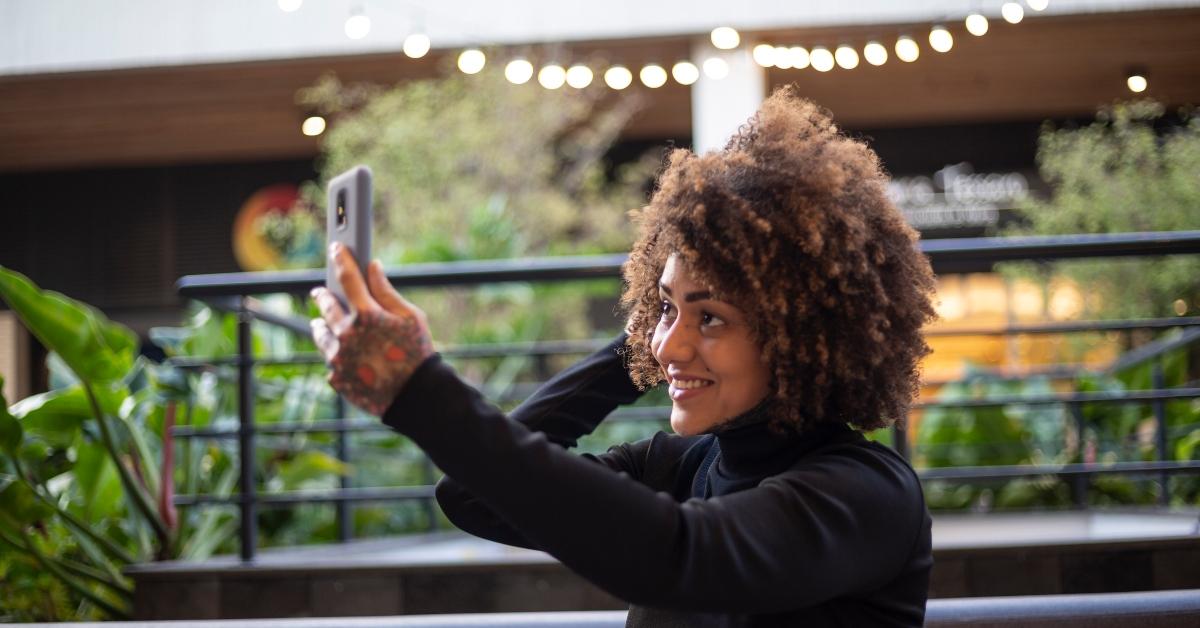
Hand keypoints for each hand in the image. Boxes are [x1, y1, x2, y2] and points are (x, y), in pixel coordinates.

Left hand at [310, 243, 434, 414]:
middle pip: (326, 306)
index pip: (348, 278)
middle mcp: (346, 334)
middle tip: (321, 293)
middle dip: (323, 296)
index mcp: (366, 314)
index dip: (341, 259)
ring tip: (323, 324)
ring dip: (322, 326)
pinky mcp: (336, 378)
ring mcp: (338, 358)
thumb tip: (373, 266)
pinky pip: (330, 360)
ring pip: (321, 334)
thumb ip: (387, 291)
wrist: (416, 397)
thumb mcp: (411, 317)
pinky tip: (343, 354)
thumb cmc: (418, 353)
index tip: (336, 248)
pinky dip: (335, 354)